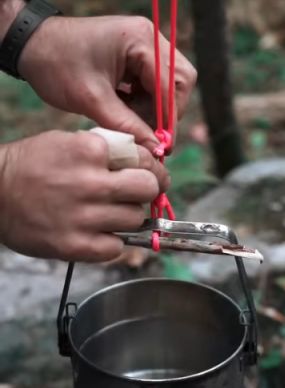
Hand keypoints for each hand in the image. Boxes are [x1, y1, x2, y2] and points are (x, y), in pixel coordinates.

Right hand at [0, 130, 169, 261]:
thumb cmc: (31, 166)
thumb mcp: (67, 141)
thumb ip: (107, 150)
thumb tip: (147, 162)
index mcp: (89, 150)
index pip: (144, 159)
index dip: (150, 168)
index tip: (149, 174)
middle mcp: (89, 183)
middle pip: (148, 188)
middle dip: (144, 190)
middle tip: (133, 193)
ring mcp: (83, 217)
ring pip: (136, 219)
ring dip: (126, 216)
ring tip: (104, 212)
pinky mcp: (75, 245)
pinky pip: (116, 247)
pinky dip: (110, 241)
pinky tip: (94, 231)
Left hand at [13, 4, 196, 152]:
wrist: (30, 45)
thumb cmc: (55, 64)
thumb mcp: (91, 100)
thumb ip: (126, 125)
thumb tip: (154, 149)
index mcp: (139, 40)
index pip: (172, 84)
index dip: (169, 118)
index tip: (163, 146)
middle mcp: (148, 37)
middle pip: (180, 81)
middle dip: (167, 111)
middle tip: (152, 135)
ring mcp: (144, 44)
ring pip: (170, 84)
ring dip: (155, 108)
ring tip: (132, 122)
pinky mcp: (137, 53)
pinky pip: (154, 82)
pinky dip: (145, 101)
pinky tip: (127, 111)